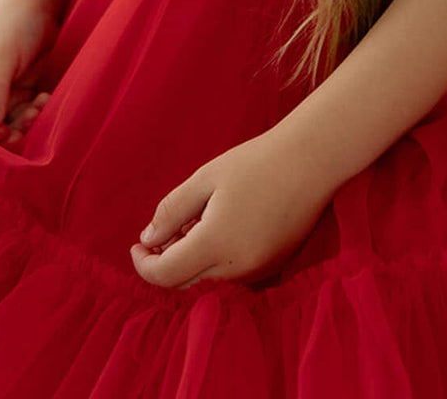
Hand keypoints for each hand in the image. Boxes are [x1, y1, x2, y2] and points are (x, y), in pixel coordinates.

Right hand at [0, 0, 59, 140]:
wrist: (38, 2)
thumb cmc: (11, 22)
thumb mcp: (0, 55)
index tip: (0, 133)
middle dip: (2, 138)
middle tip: (23, 130)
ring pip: (6, 130)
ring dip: (22, 126)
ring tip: (38, 109)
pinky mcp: (20, 96)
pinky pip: (24, 118)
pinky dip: (34, 115)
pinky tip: (45, 99)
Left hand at [130, 132, 334, 289]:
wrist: (310, 161)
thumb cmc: (255, 162)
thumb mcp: (205, 179)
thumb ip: (172, 212)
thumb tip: (148, 240)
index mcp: (215, 244)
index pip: (165, 275)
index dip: (143, 264)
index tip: (136, 245)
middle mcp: (236, 268)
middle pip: (185, 285)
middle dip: (164, 266)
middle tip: (157, 237)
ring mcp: (257, 271)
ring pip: (208, 283)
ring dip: (189, 264)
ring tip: (189, 227)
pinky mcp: (273, 267)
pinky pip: (231, 276)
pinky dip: (213, 263)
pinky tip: (215, 231)